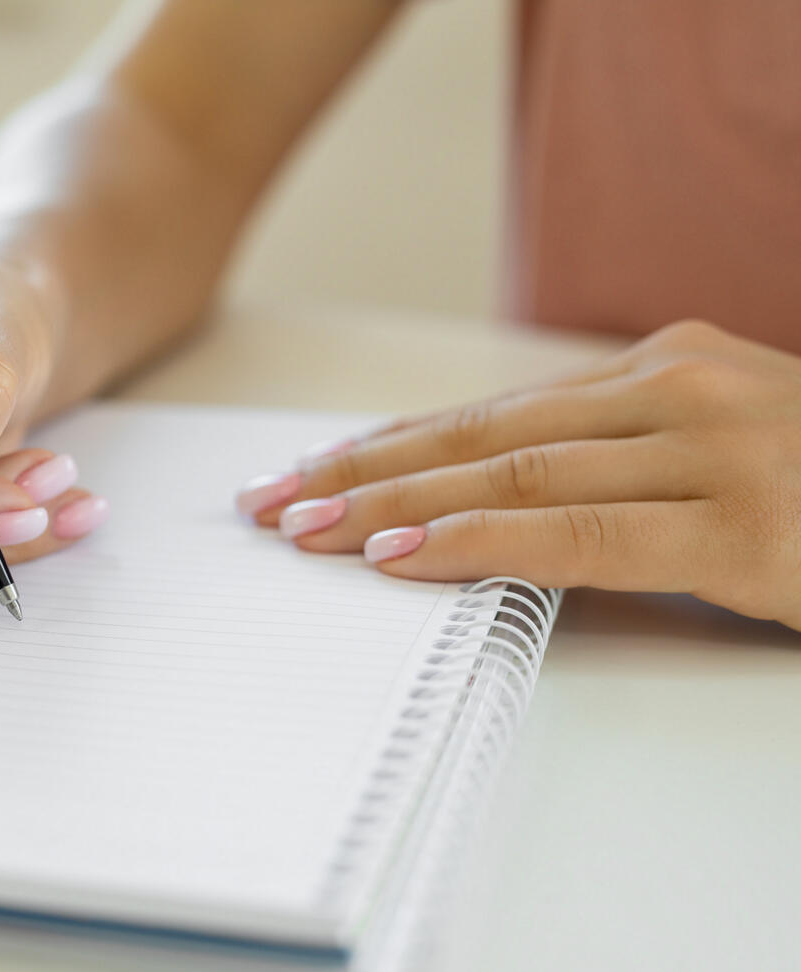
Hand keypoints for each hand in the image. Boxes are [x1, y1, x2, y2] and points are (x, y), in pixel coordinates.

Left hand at [236, 320, 800, 628]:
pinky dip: (478, 540)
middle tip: (272, 501)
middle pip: (481, 434)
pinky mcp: (748, 522)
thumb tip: (485, 505)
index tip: (310, 471)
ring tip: (304, 529)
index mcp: (664, 369)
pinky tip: (401, 555)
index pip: (491, 411)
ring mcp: (716, 447)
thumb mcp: (716, 455)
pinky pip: (581, 531)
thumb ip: (614, 466)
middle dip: (363, 471)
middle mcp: (678, 388)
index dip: (391, 445)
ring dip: (391, 504)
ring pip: (512, 472)